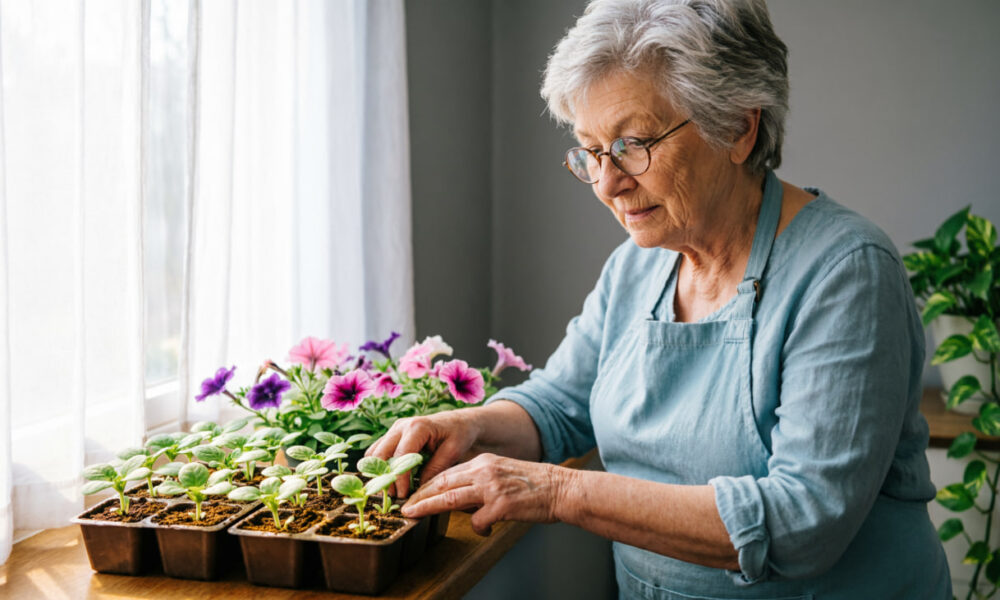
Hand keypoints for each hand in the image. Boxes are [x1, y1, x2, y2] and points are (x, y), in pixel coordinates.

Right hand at [366, 410, 480, 497]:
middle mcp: (401, 426)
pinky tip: (390, 481)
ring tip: (391, 491)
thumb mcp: (453, 451)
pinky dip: (380, 467)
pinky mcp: (392, 435)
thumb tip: (418, 490)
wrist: (458, 422)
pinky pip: (377, 451)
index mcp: (417, 427)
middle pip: (380, 453)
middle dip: (384, 477)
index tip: (403, 495)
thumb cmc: (459, 434)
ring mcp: (394, 429)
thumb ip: (435, 468)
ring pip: (374, 453)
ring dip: (379, 473)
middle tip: (393, 496)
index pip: (400, 455)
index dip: (399, 478)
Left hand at [401, 453, 568, 535]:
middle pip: (442, 483)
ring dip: (428, 507)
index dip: (427, 484)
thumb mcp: (502, 472)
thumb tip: (459, 498)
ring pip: (450, 498)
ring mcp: (491, 488)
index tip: (414, 494)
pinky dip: (478, 528)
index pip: (447, 472)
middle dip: (420, 495)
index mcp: (484, 462)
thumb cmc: (534, 485)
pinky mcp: (501, 505)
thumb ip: (479, 480)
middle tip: (404, 506)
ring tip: (413, 515)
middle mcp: (484, 471)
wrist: (561, 488)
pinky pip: (478, 521)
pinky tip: (486, 530)